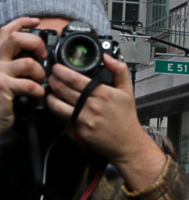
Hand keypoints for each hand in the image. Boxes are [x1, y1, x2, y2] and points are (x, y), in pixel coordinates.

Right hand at [0, 18, 46, 133]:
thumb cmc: (0, 94)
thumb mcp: (3, 72)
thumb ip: (13, 58)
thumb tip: (35, 49)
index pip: (5, 30)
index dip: (21, 22)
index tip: (36, 21)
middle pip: (15, 39)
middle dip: (35, 43)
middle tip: (42, 55)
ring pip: (27, 62)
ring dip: (39, 72)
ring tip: (38, 81)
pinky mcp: (3, 88)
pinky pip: (30, 84)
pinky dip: (39, 90)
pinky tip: (37, 94)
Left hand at [47, 54, 165, 189]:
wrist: (127, 142)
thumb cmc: (126, 117)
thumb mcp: (128, 90)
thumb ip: (119, 70)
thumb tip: (107, 58)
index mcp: (102, 93)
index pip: (74, 79)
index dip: (61, 71)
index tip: (57, 68)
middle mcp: (91, 106)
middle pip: (62, 90)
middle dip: (53, 81)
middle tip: (52, 77)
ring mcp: (83, 119)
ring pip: (57, 105)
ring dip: (51, 97)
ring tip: (52, 93)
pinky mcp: (78, 131)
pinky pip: (62, 120)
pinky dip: (60, 114)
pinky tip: (62, 110)